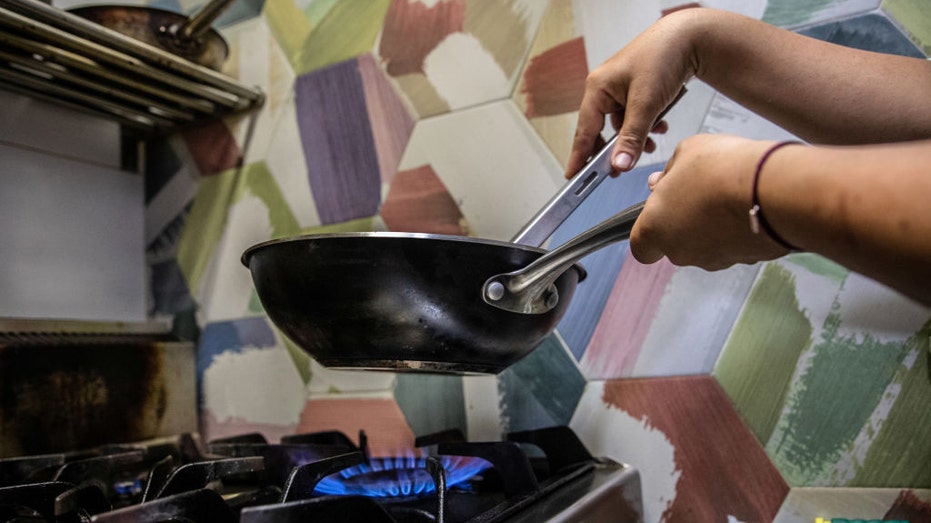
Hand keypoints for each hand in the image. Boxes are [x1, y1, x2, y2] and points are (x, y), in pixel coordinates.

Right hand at [565, 10, 699, 178]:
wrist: (690, 38)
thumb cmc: (662, 57)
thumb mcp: (646, 103)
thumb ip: (632, 137)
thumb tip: (620, 164)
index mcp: (597, 88)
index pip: (584, 130)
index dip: (578, 156)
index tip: (573, 177)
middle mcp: (605, 89)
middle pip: (601, 130)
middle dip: (615, 149)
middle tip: (619, 168)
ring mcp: (620, 90)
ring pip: (622, 126)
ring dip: (636, 137)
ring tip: (650, 145)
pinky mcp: (636, 91)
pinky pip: (635, 117)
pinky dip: (646, 126)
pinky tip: (659, 127)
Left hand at [630, 134, 789, 269]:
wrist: (772, 189)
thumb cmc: (722, 170)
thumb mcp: (685, 152)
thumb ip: (669, 172)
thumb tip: (664, 181)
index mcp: (655, 230)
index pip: (641, 247)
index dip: (650, 229)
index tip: (661, 210)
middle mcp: (681, 252)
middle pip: (675, 243)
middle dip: (684, 220)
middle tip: (698, 192)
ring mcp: (714, 260)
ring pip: (706, 245)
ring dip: (712, 225)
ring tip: (728, 194)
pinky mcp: (744, 261)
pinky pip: (735, 245)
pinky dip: (738, 229)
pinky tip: (747, 205)